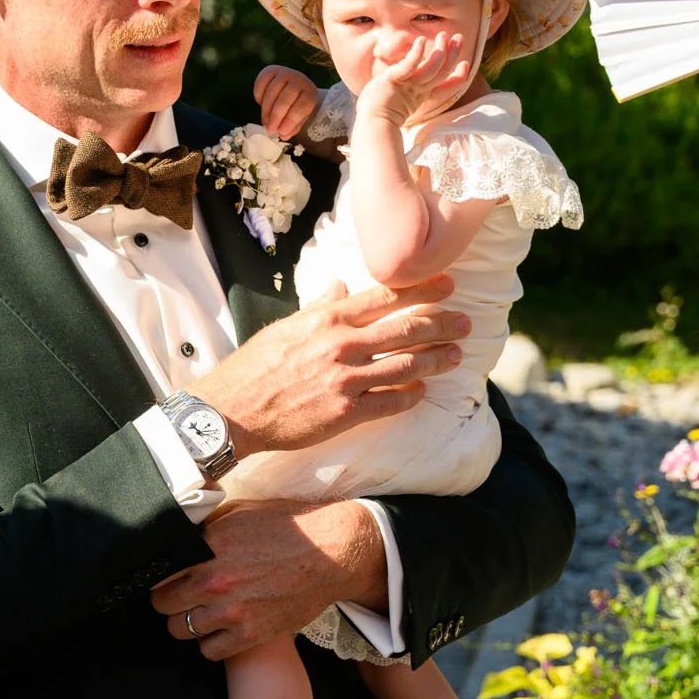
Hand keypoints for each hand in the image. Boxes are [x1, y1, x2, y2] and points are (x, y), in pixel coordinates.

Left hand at [152, 500, 384, 658]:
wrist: (332, 553)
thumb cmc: (289, 528)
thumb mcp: (240, 513)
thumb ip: (205, 526)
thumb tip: (178, 531)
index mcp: (208, 547)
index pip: (159, 571)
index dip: (159, 575)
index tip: (166, 577)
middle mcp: (215, 581)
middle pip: (163, 605)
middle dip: (169, 599)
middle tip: (182, 595)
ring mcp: (232, 611)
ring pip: (181, 630)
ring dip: (187, 622)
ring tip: (202, 612)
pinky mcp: (251, 634)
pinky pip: (209, 651)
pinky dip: (210, 643)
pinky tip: (220, 629)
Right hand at [204, 277, 468, 459]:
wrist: (232, 409)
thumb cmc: (255, 366)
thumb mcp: (286, 326)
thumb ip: (319, 307)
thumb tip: (338, 286)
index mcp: (327, 319)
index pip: (385, 297)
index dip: (422, 290)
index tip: (448, 285)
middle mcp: (341, 345)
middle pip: (405, 329)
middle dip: (441, 324)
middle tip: (466, 323)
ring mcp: (345, 380)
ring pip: (405, 365)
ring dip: (436, 359)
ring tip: (456, 355)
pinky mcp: (345, 413)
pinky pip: (390, 402)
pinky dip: (411, 395)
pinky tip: (422, 390)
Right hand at [254, 64, 321, 140]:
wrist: (292, 87)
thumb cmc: (297, 106)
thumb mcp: (299, 118)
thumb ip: (292, 127)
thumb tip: (282, 135)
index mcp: (310, 91)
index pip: (303, 105)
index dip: (292, 120)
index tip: (282, 133)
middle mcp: (299, 79)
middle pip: (286, 98)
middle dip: (276, 116)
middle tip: (270, 130)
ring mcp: (284, 72)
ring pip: (272, 92)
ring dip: (266, 110)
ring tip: (265, 122)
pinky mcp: (270, 70)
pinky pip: (261, 84)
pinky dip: (259, 97)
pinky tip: (262, 105)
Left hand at [357, 31, 472, 128]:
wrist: (371, 124)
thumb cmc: (378, 113)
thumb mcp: (397, 99)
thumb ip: (404, 89)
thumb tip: (406, 79)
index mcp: (421, 96)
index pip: (446, 87)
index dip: (458, 77)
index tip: (465, 65)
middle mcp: (418, 90)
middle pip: (442, 72)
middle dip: (453, 54)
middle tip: (460, 37)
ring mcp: (408, 85)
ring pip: (432, 67)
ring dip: (440, 50)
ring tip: (443, 35)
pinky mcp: (395, 79)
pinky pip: (410, 65)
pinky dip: (417, 53)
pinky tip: (421, 40)